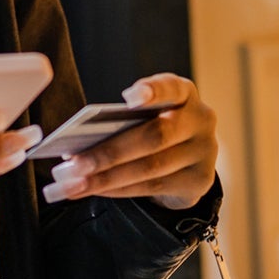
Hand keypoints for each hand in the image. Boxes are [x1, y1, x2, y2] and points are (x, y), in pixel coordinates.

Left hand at [41, 73, 217, 210]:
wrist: (187, 162)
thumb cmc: (154, 128)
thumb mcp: (146, 115)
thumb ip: (124, 120)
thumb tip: (78, 144)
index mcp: (184, 93)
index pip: (170, 88)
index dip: (151, 91)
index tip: (127, 98)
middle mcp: (201, 119)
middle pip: (154, 136)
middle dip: (110, 152)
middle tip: (73, 163)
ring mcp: (205, 152)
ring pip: (150, 168)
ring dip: (106, 178)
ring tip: (73, 183)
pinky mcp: (200, 181)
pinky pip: (153, 187)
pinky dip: (118, 189)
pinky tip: (94, 190)